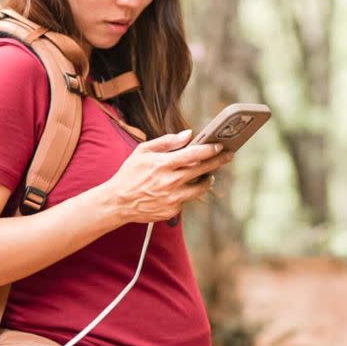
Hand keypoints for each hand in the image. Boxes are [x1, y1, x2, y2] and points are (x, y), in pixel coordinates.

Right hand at [104, 129, 233, 223]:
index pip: (193, 155)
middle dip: (218, 161)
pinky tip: (181, 187)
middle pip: (202, 170)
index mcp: (162, 165)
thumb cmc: (130, 173)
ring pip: (200, 188)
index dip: (209, 149)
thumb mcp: (143, 151)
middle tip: (228, 155)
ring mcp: (172, 199)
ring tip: (210, 173)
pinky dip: (187, 192)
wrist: (118, 202)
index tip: (219, 145)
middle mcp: (170, 182)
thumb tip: (188, 134)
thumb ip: (167, 142)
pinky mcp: (172, 211)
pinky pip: (186, 199)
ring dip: (207, 179)